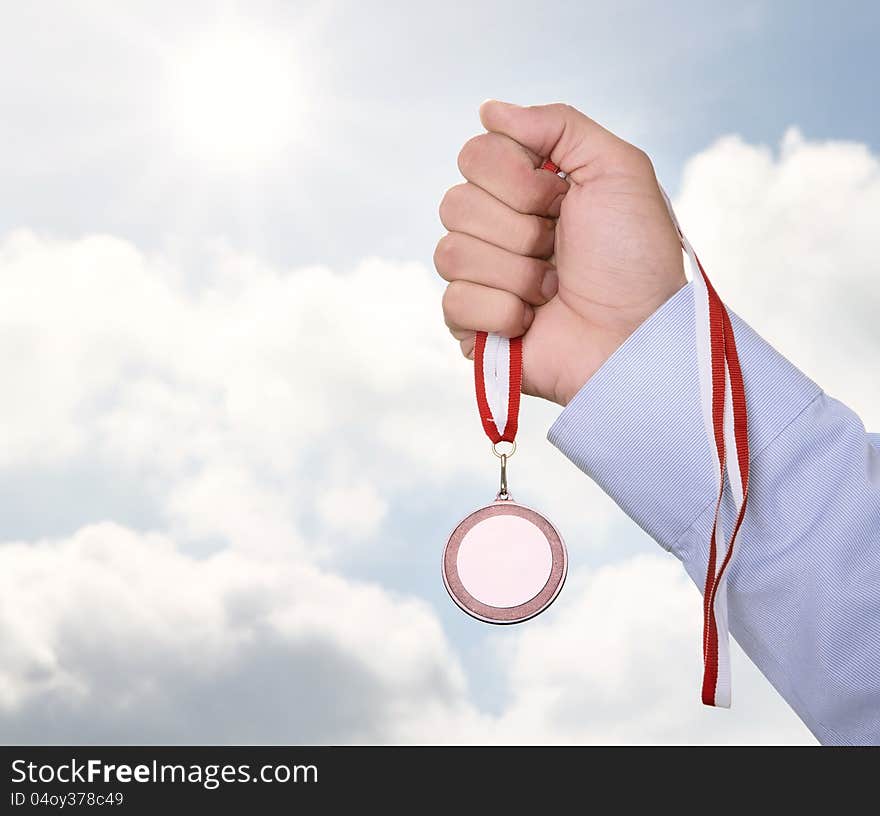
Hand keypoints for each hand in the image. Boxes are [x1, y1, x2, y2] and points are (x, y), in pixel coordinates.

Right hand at [435, 101, 685, 405]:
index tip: (560, 199)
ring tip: (552, 290)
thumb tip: (488, 110)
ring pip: (450, 252)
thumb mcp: (617, 169)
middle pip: (455, 203)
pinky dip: (502, 312)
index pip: (474, 155)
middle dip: (520, 229)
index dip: (517, 178)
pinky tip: (533, 321)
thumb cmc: (636, 258)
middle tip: (559, 250)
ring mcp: (480, 278)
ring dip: (516, 273)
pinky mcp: (472, 326)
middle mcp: (496, 229)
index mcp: (524, 189)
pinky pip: (453, 302)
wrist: (638, 336)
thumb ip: (558, 124)